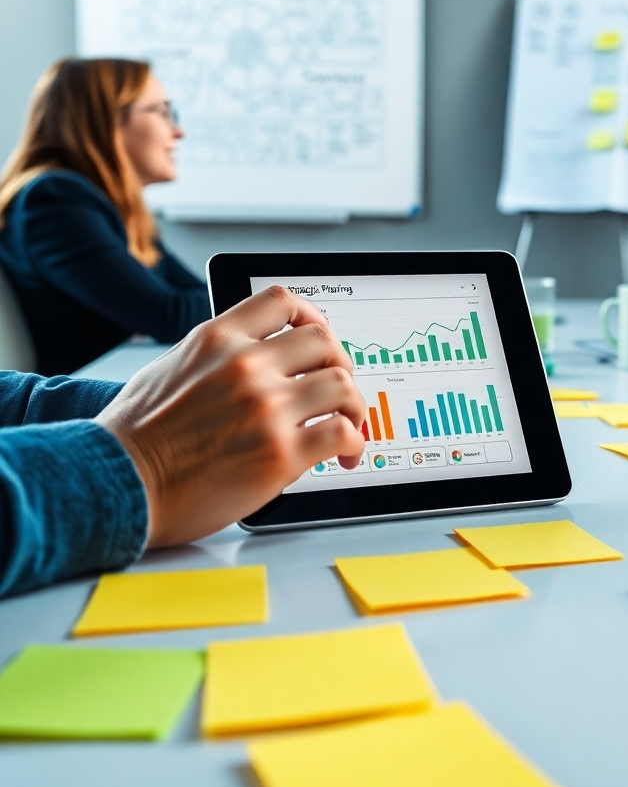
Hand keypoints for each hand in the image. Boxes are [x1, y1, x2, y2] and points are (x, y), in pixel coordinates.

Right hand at [97, 286, 365, 546]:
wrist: (114, 485)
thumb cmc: (134, 439)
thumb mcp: (169, 369)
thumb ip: (216, 358)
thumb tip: (252, 357)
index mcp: (218, 340)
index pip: (282, 301)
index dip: (312, 316)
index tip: (320, 337)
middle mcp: (246, 366)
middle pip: (325, 341)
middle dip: (340, 364)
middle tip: (339, 389)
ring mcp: (266, 408)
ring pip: (343, 385)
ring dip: (355, 406)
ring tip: (350, 425)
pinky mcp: (280, 453)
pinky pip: (342, 433)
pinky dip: (355, 444)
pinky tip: (346, 456)